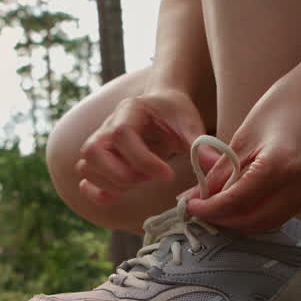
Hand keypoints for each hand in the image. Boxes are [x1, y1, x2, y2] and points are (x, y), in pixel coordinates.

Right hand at [77, 89, 205, 204]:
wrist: (161, 107)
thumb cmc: (174, 114)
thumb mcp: (189, 124)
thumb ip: (200, 144)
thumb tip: (215, 165)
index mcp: (129, 111)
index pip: (121, 135)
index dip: (142, 159)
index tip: (167, 173)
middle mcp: (106, 126)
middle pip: (93, 151)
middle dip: (121, 174)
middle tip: (147, 178)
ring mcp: (98, 144)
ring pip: (86, 167)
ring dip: (112, 183)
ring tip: (140, 181)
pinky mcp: (98, 162)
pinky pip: (85, 181)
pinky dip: (99, 193)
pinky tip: (122, 193)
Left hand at [185, 75, 300, 231]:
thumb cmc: (284, 103)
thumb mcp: (244, 135)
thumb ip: (221, 171)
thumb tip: (198, 196)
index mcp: (280, 164)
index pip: (236, 202)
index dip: (209, 209)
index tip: (190, 206)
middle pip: (253, 220)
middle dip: (223, 219)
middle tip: (201, 209)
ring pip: (269, 222)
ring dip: (242, 220)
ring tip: (219, 208)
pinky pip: (284, 212)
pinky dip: (261, 213)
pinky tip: (244, 202)